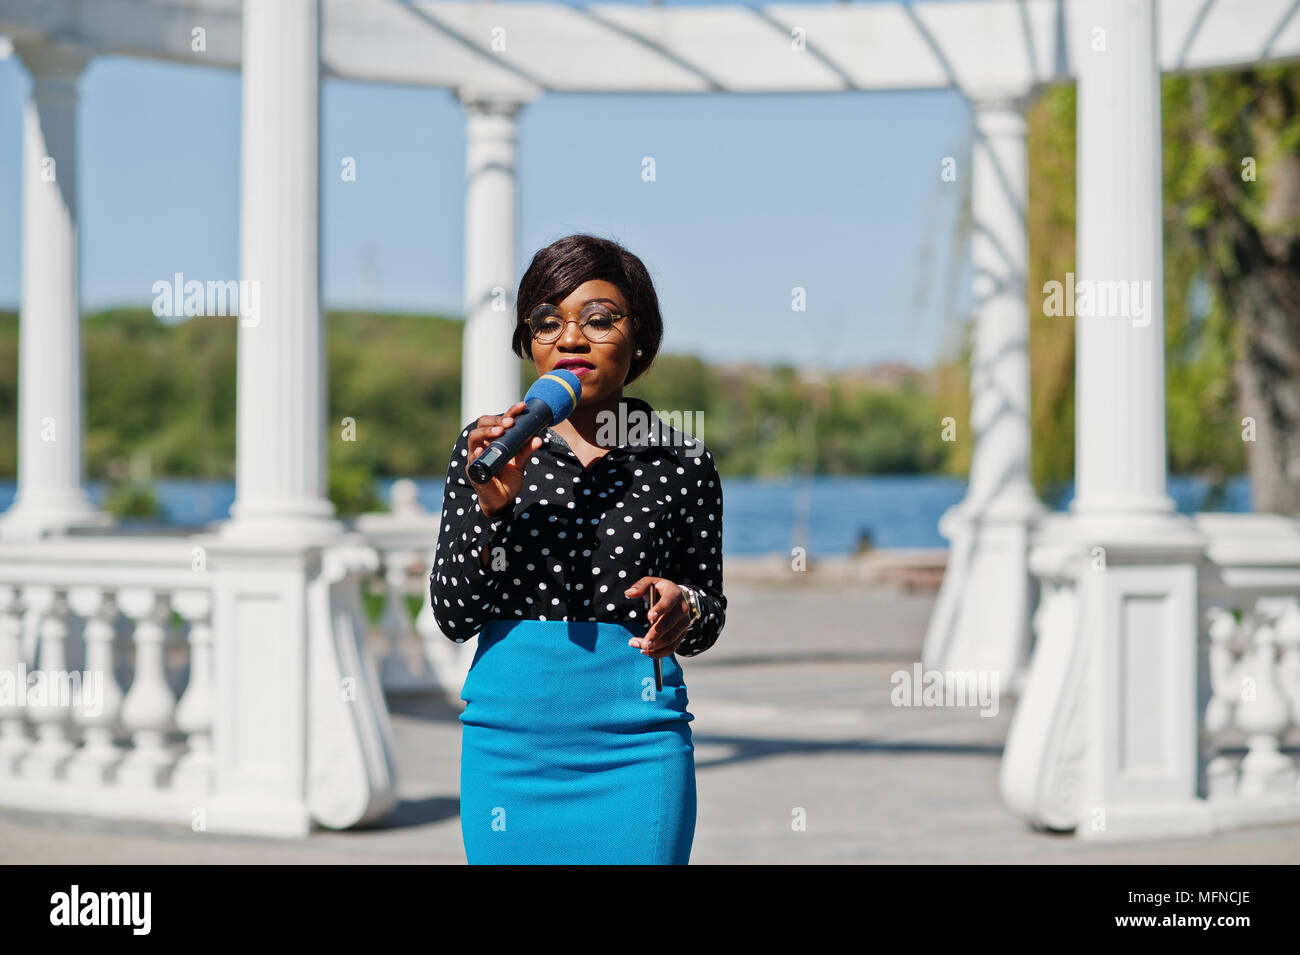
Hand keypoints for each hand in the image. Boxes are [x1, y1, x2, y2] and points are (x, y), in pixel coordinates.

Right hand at [466, 401, 542, 517]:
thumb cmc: (509, 478)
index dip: (509, 412)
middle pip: (481, 424)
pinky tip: (482, 450)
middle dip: (495, 421)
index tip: (521, 407)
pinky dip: (477, 454)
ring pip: (474, 439)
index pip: (497, 421)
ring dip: (486, 433)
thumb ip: (527, 451)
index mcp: (494, 440)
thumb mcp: (520, 463)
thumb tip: (538, 438)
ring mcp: (476, 457)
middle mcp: (483, 445)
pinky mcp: (474, 471)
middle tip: (509, 423)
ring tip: (499, 432)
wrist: (502, 500)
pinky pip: (473, 460)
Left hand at [623, 577, 690, 658]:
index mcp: (674, 594)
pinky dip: (660, 652)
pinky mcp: (682, 633)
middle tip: (643, 643)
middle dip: (655, 635)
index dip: (660, 609)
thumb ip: (640, 586)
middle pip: (669, 624)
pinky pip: (673, 646)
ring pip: (671, 638)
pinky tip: (647, 652)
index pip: (668, 602)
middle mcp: (682, 609)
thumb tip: (629, 593)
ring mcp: (684, 622)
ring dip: (655, 646)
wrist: (679, 597)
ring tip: (639, 647)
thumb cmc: (661, 590)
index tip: (650, 617)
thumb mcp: (651, 583)